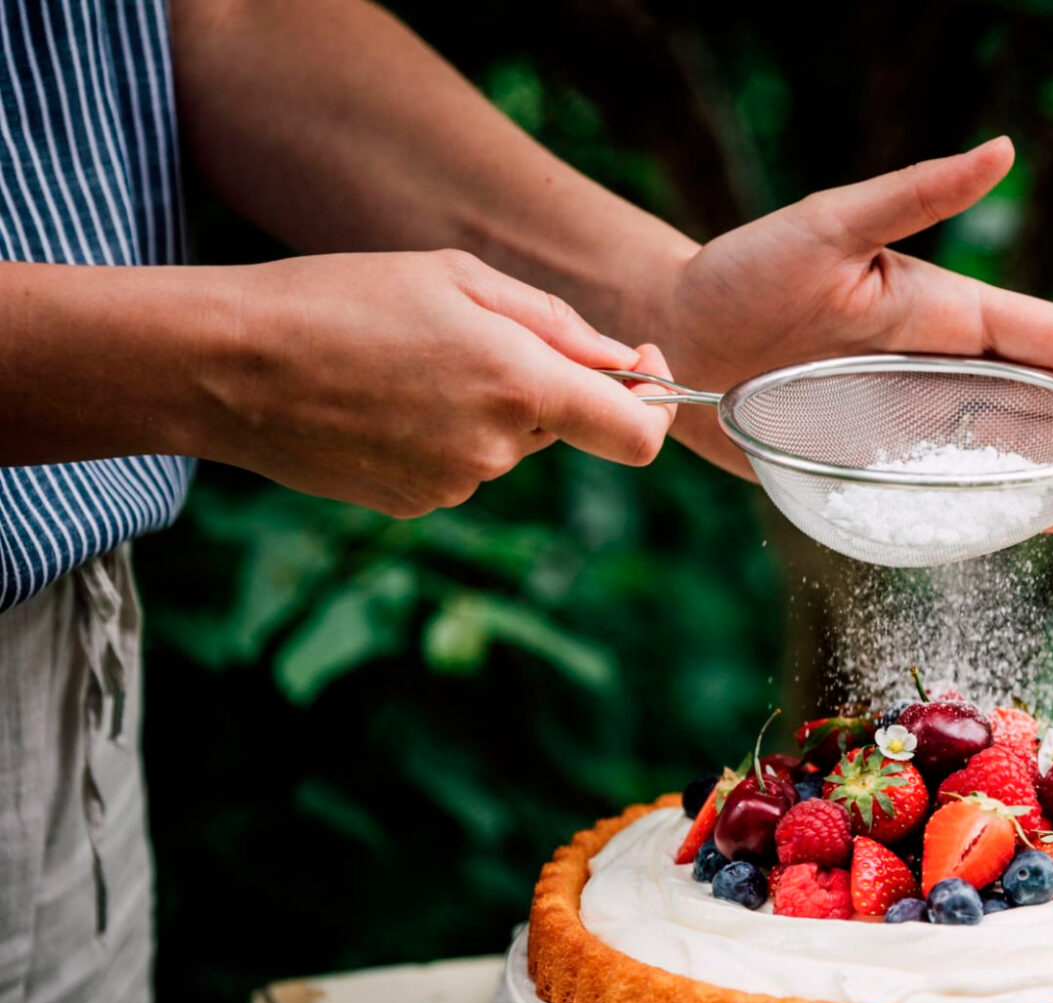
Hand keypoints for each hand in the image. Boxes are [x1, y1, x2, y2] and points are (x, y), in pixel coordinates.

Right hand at [202, 250, 673, 517]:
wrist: (227, 364)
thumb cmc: (340, 298)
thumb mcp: (456, 277)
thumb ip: (555, 323)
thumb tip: (623, 361)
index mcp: (521, 384)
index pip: (637, 435)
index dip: (655, 408)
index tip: (641, 372)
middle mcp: (498, 449)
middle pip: (563, 427)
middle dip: (543, 385)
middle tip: (471, 334)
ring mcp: (455, 485)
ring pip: (507, 445)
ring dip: (485, 407)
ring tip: (406, 361)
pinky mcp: (414, 504)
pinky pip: (458, 466)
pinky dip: (441, 434)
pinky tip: (380, 398)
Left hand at [650, 137, 1052, 516]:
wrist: (678, 336)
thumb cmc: (741, 275)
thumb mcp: (826, 227)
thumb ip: (914, 193)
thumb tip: (1002, 150)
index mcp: (946, 311)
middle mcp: (947, 363)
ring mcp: (923, 413)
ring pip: (1032, 435)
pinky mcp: (890, 456)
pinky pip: (973, 481)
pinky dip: (1023, 495)